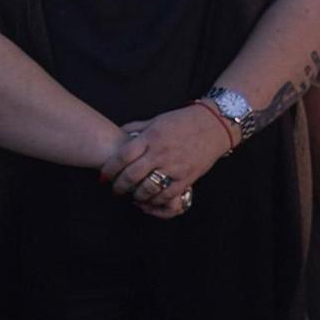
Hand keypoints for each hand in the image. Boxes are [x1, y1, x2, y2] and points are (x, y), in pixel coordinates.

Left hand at [101, 103, 230, 211]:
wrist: (216, 124)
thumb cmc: (185, 121)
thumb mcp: (158, 119)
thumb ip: (137, 128)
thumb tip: (120, 134)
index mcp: (152, 137)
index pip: (123, 156)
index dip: (110, 168)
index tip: (104, 175)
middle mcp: (161, 152)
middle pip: (131, 175)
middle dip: (119, 186)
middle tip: (115, 189)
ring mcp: (174, 166)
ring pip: (147, 188)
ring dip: (136, 195)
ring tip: (133, 195)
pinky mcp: (187, 177)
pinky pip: (166, 195)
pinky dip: (155, 200)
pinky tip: (150, 199)